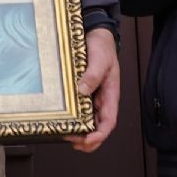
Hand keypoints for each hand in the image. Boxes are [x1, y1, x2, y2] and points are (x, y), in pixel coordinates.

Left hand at [64, 27, 119, 152]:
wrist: (96, 35)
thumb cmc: (102, 47)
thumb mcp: (100, 60)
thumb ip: (93, 75)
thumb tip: (83, 91)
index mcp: (111, 95)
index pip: (109, 121)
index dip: (100, 134)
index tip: (88, 139)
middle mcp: (102, 99)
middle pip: (99, 127)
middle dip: (89, 139)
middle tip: (73, 142)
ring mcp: (93, 97)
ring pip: (90, 121)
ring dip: (81, 132)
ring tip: (67, 135)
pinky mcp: (83, 92)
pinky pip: (80, 110)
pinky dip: (75, 119)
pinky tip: (65, 121)